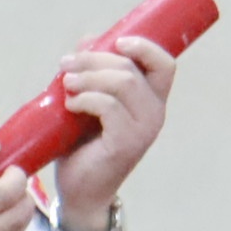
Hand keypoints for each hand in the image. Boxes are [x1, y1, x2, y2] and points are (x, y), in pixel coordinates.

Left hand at [44, 35, 175, 225]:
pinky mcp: (126, 143)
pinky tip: (70, 105)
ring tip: (66, 84)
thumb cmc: (84, 143)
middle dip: (94, 59)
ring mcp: (143, 130)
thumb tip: (89, 39)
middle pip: (131, 68)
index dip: (144, 47)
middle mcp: (154, 113)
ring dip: (87, 77)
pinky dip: (85, 98)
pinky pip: (108, 106)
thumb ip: (93, 71)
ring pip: (122, 83)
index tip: (117, 42)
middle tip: (66, 64)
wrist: (80, 190)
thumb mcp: (88, 99)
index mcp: (151, 100)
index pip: (164, 65)